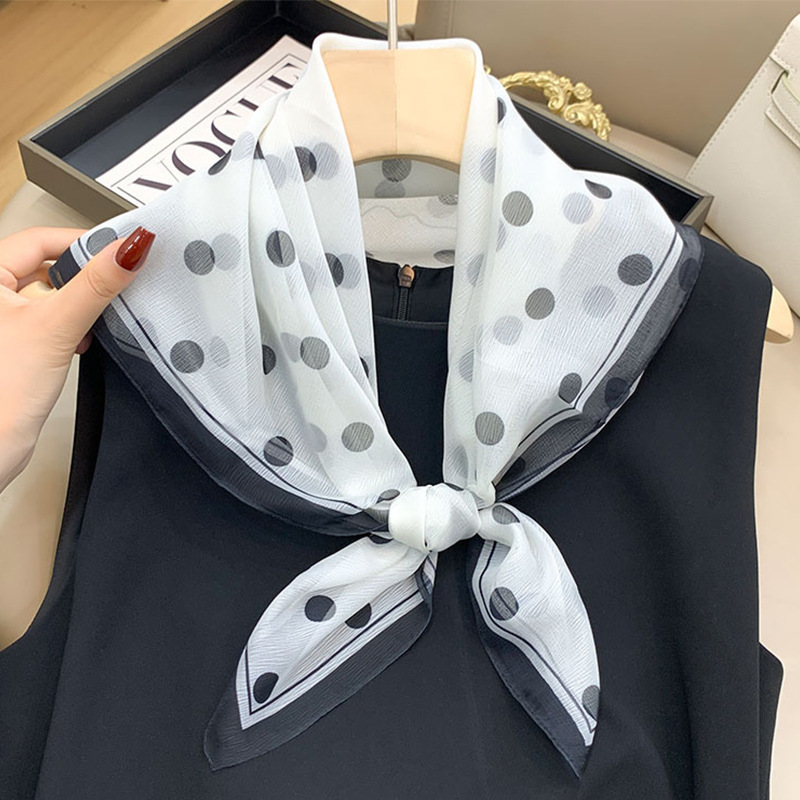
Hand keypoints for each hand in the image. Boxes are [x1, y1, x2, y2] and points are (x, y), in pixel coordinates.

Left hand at [0, 225, 154, 491]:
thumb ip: (96, 284)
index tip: (119, 252)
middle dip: (83, 278)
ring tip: (96, 318)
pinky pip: (48, 320)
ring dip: (78, 305)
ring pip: (49, 294)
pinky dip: (69, 326)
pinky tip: (82, 341)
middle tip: (114, 284)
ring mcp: (2, 321)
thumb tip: (131, 248)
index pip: (40, 240)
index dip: (82, 244)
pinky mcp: (13, 344)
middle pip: (47, 266)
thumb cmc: (3, 391)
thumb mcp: (57, 326)